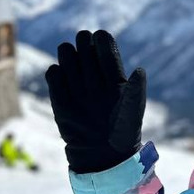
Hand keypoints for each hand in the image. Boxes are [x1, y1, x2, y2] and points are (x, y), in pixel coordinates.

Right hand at [45, 30, 146, 172]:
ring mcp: (76, 84)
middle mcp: (95, 76)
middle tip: (88, 60)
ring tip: (77, 75)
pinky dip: (55, 73)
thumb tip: (140, 69)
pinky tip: (63, 84)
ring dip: (68, 56)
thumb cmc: (123, 132)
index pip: (105, 45)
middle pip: (83, 44)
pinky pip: (52, 74)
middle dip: (83, 44)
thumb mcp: (132, 111)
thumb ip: (136, 89)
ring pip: (66, 54)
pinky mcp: (59, 97)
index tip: (100, 41)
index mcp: (114, 75)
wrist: (101, 154)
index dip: (101, 40)